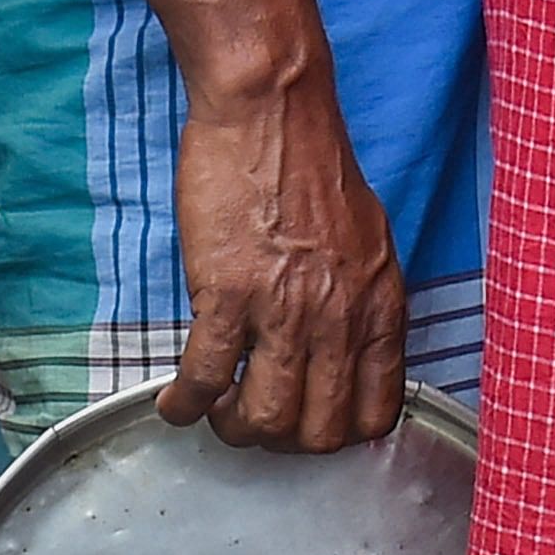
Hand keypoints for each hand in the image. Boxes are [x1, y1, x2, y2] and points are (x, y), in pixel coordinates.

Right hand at [157, 71, 407, 449]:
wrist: (270, 112)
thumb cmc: (312, 166)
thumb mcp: (369, 242)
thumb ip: (363, 303)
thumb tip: (347, 351)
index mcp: (380, 307)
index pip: (375, 414)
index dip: (335, 436)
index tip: (306, 425)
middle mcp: (341, 319)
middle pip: (316, 433)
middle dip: (280, 442)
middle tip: (252, 420)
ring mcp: (286, 312)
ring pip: (263, 418)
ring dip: (232, 429)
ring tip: (214, 410)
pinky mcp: (230, 296)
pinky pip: (206, 378)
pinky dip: (184, 404)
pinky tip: (174, 403)